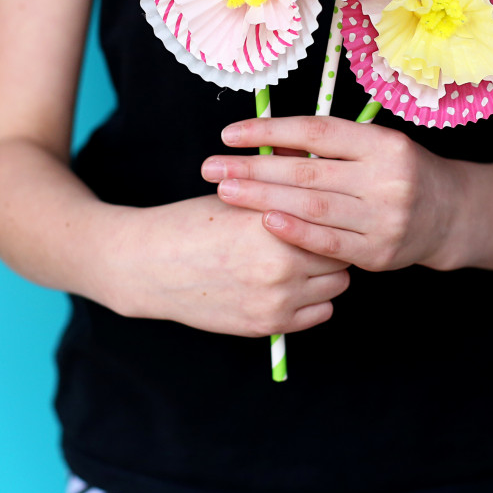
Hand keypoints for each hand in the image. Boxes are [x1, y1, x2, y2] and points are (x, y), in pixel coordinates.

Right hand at [99, 194, 350, 336]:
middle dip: (332, 245)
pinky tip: (294, 286)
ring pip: (336, 285)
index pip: (333, 219)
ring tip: (304, 261)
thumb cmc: (194, 224)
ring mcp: (276, 297)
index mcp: (275, 222)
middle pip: (341, 254)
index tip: (328, 213)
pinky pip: (320, 313)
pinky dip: (314, 300)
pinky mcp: (267, 324)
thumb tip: (318, 168)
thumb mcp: (238, 195)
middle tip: (316, 238)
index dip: (332, 215)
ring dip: (326, 273)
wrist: (151, 266)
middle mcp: (281, 262)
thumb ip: (282, 190)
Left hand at [201, 117, 465, 271]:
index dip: (269, 131)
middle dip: (253, 169)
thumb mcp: (373, 147)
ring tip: (225, 191)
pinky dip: (295, 232)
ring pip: (313, 206)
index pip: (316, 132)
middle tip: (212, 167)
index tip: (230, 134)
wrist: (450, 215)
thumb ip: (328, 148)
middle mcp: (386, 178)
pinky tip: (264, 222)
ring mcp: (384, 218)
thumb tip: (269, 144)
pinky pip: (329, 243)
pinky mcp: (379, 252)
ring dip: (263, 199)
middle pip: (307, 171)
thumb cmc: (399, 173)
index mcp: (382, 143)